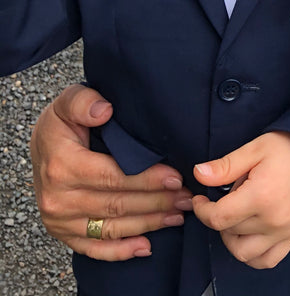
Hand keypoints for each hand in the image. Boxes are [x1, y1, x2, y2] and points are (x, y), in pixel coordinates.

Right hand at [31, 85, 190, 260]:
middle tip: (186, 197)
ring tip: (177, 215)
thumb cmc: (61, 123)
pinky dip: (120, 251)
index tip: (175, 177)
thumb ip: (84, 101)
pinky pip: (93, 248)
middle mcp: (58, 198)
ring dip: (148, 224)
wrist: (40, 146)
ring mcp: (59, 220)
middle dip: (156, 202)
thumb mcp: (68, 101)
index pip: (112, 176)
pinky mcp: (63, 233)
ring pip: (111, 228)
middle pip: (117, 205)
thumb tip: (105, 110)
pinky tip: (145, 247)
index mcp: (62, 165)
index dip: (146, 179)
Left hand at [192, 131, 289, 269]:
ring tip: (236, 218)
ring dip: (231, 239)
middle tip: (229, 195)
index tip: (201, 200)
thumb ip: (226, 166)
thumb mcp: (255, 149)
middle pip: (229, 232)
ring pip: (243, 253)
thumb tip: (199, 174)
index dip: (202, 211)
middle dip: (220, 215)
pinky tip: (248, 237)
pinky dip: (252, 255)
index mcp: (261, 196)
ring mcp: (284, 233)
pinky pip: (266, 260)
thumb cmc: (289, 150)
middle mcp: (273, 220)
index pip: (219, 217)